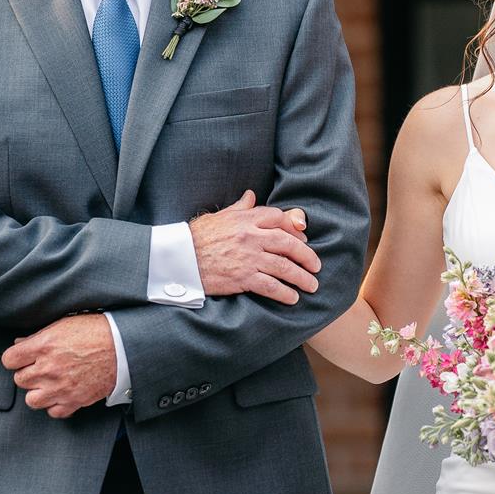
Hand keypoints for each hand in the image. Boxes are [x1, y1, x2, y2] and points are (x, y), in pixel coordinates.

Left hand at [4, 314, 115, 417]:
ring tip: (48, 384)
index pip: (9, 360)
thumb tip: (20, 344)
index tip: (21, 358)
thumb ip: (39, 336)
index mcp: (44, 346)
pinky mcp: (75, 400)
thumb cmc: (96, 332)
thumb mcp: (64, 324)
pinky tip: (61, 394)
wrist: (123, 347)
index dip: (15, 359)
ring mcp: (61, 387)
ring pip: (32, 400)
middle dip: (28, 374)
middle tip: (40, 368)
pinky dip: (56, 405)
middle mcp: (49, 368)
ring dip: (38, 392)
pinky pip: (54, 412)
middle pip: (19, 380)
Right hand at [190, 190, 320, 304]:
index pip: (279, 219)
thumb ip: (240, 207)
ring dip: (301, 277)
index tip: (304, 239)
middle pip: (288, 244)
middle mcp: (250, 236)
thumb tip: (251, 195)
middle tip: (316, 265)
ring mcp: (247, 257)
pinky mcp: (242, 278)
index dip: (295, 228)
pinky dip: (284, 293)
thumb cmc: (197, 237)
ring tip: (311, 285)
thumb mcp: (219, 216)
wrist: (178, 258)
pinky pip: (270, 286)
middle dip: (306, 255)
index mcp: (245, 219)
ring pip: (284, 267)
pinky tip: (292, 298)